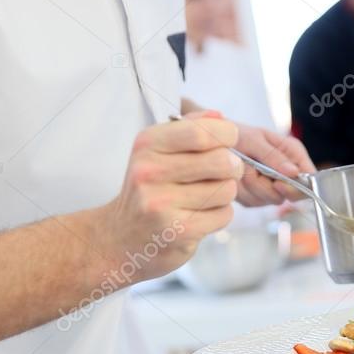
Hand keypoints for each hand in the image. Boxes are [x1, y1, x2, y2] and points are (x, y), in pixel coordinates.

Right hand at [98, 114, 242, 278]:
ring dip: (225, 193)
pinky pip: (223, 215)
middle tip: (226, 170)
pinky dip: (220, 215)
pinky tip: (200, 216)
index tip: (228, 141)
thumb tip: (220, 116)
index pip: (202, 132)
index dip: (227, 134)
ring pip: (226, 190)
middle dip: (233, 166)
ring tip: (206, 196)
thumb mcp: (157, 151)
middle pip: (221, 161)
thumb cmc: (147, 189)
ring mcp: (162, 204)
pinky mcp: (177, 231)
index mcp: (147, 145)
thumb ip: (190, 128)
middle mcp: (150, 172)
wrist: (119, 238)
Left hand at [234, 124, 315, 205]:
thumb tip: (294, 172)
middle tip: (249, 167)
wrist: (216, 143)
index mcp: (293, 154)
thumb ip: (274, 156)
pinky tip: (237, 177)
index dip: (298, 186)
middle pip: (287, 194)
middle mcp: (287, 172)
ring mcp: (272, 187)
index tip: (277, 183)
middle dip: (265, 184)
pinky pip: (253, 202)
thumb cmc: (237, 135)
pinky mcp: (257, 197)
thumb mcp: (255, 139)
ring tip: (241, 167)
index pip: (309, 178)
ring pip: (268, 199)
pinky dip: (242, 191)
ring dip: (250, 185)